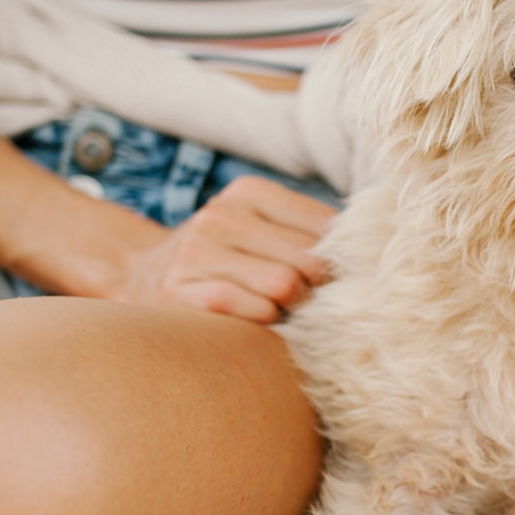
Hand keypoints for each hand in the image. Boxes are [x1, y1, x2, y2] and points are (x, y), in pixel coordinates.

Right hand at [112, 176, 335, 322]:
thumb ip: (307, 233)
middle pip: (310, 259)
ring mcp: (197, 253)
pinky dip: (265, 321)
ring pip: (285, 285)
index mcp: (248, 193)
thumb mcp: (258, 228)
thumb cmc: (221, 258)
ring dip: (293, 308)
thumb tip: (375, 249)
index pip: (325, 225)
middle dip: (319, 288)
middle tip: (312, 303)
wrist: (138, 276)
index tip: (342, 279)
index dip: (342, 259)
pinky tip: (256, 320)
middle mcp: (221, 216)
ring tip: (282, 311)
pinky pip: (253, 309)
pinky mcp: (181, 292)